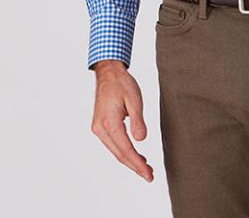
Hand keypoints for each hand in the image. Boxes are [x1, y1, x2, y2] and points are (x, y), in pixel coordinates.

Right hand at [90, 60, 153, 181]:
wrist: (108, 73)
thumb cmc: (121, 83)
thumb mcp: (134, 99)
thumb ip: (138, 120)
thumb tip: (141, 140)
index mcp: (109, 122)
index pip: (125, 150)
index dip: (137, 163)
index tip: (148, 173)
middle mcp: (100, 128)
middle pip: (119, 154)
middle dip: (135, 166)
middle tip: (149, 175)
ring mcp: (98, 128)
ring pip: (115, 151)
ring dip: (130, 160)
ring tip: (145, 167)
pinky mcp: (100, 126)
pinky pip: (113, 144)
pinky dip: (124, 151)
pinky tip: (135, 155)